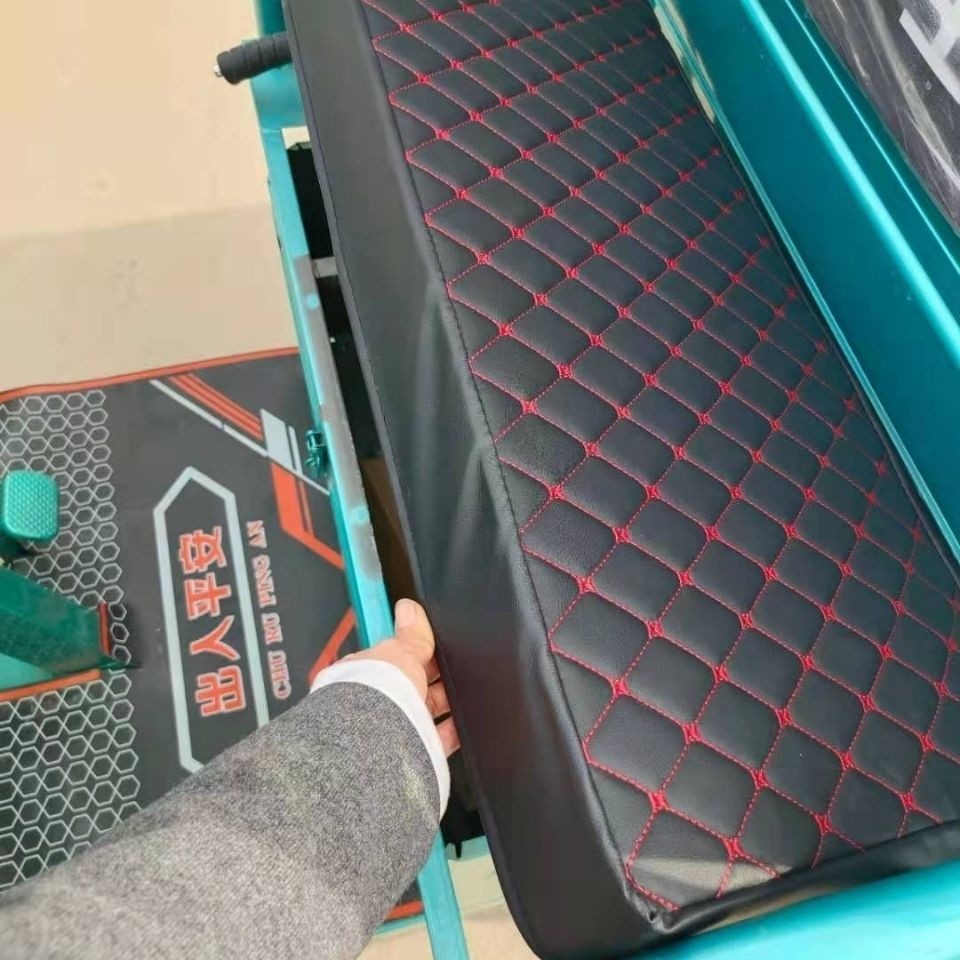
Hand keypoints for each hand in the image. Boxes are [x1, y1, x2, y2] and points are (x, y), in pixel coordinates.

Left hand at [342, 599, 459, 756]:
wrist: (377, 745)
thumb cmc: (377, 694)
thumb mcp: (399, 653)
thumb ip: (410, 635)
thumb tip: (409, 607)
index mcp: (366, 674)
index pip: (394, 658)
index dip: (417, 651)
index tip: (439, 646)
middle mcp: (378, 703)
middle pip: (414, 685)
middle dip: (434, 677)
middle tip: (456, 667)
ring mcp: (396, 728)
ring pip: (428, 710)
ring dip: (447, 701)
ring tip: (467, 691)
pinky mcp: (414, 751)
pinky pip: (440, 738)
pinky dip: (455, 730)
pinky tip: (468, 721)